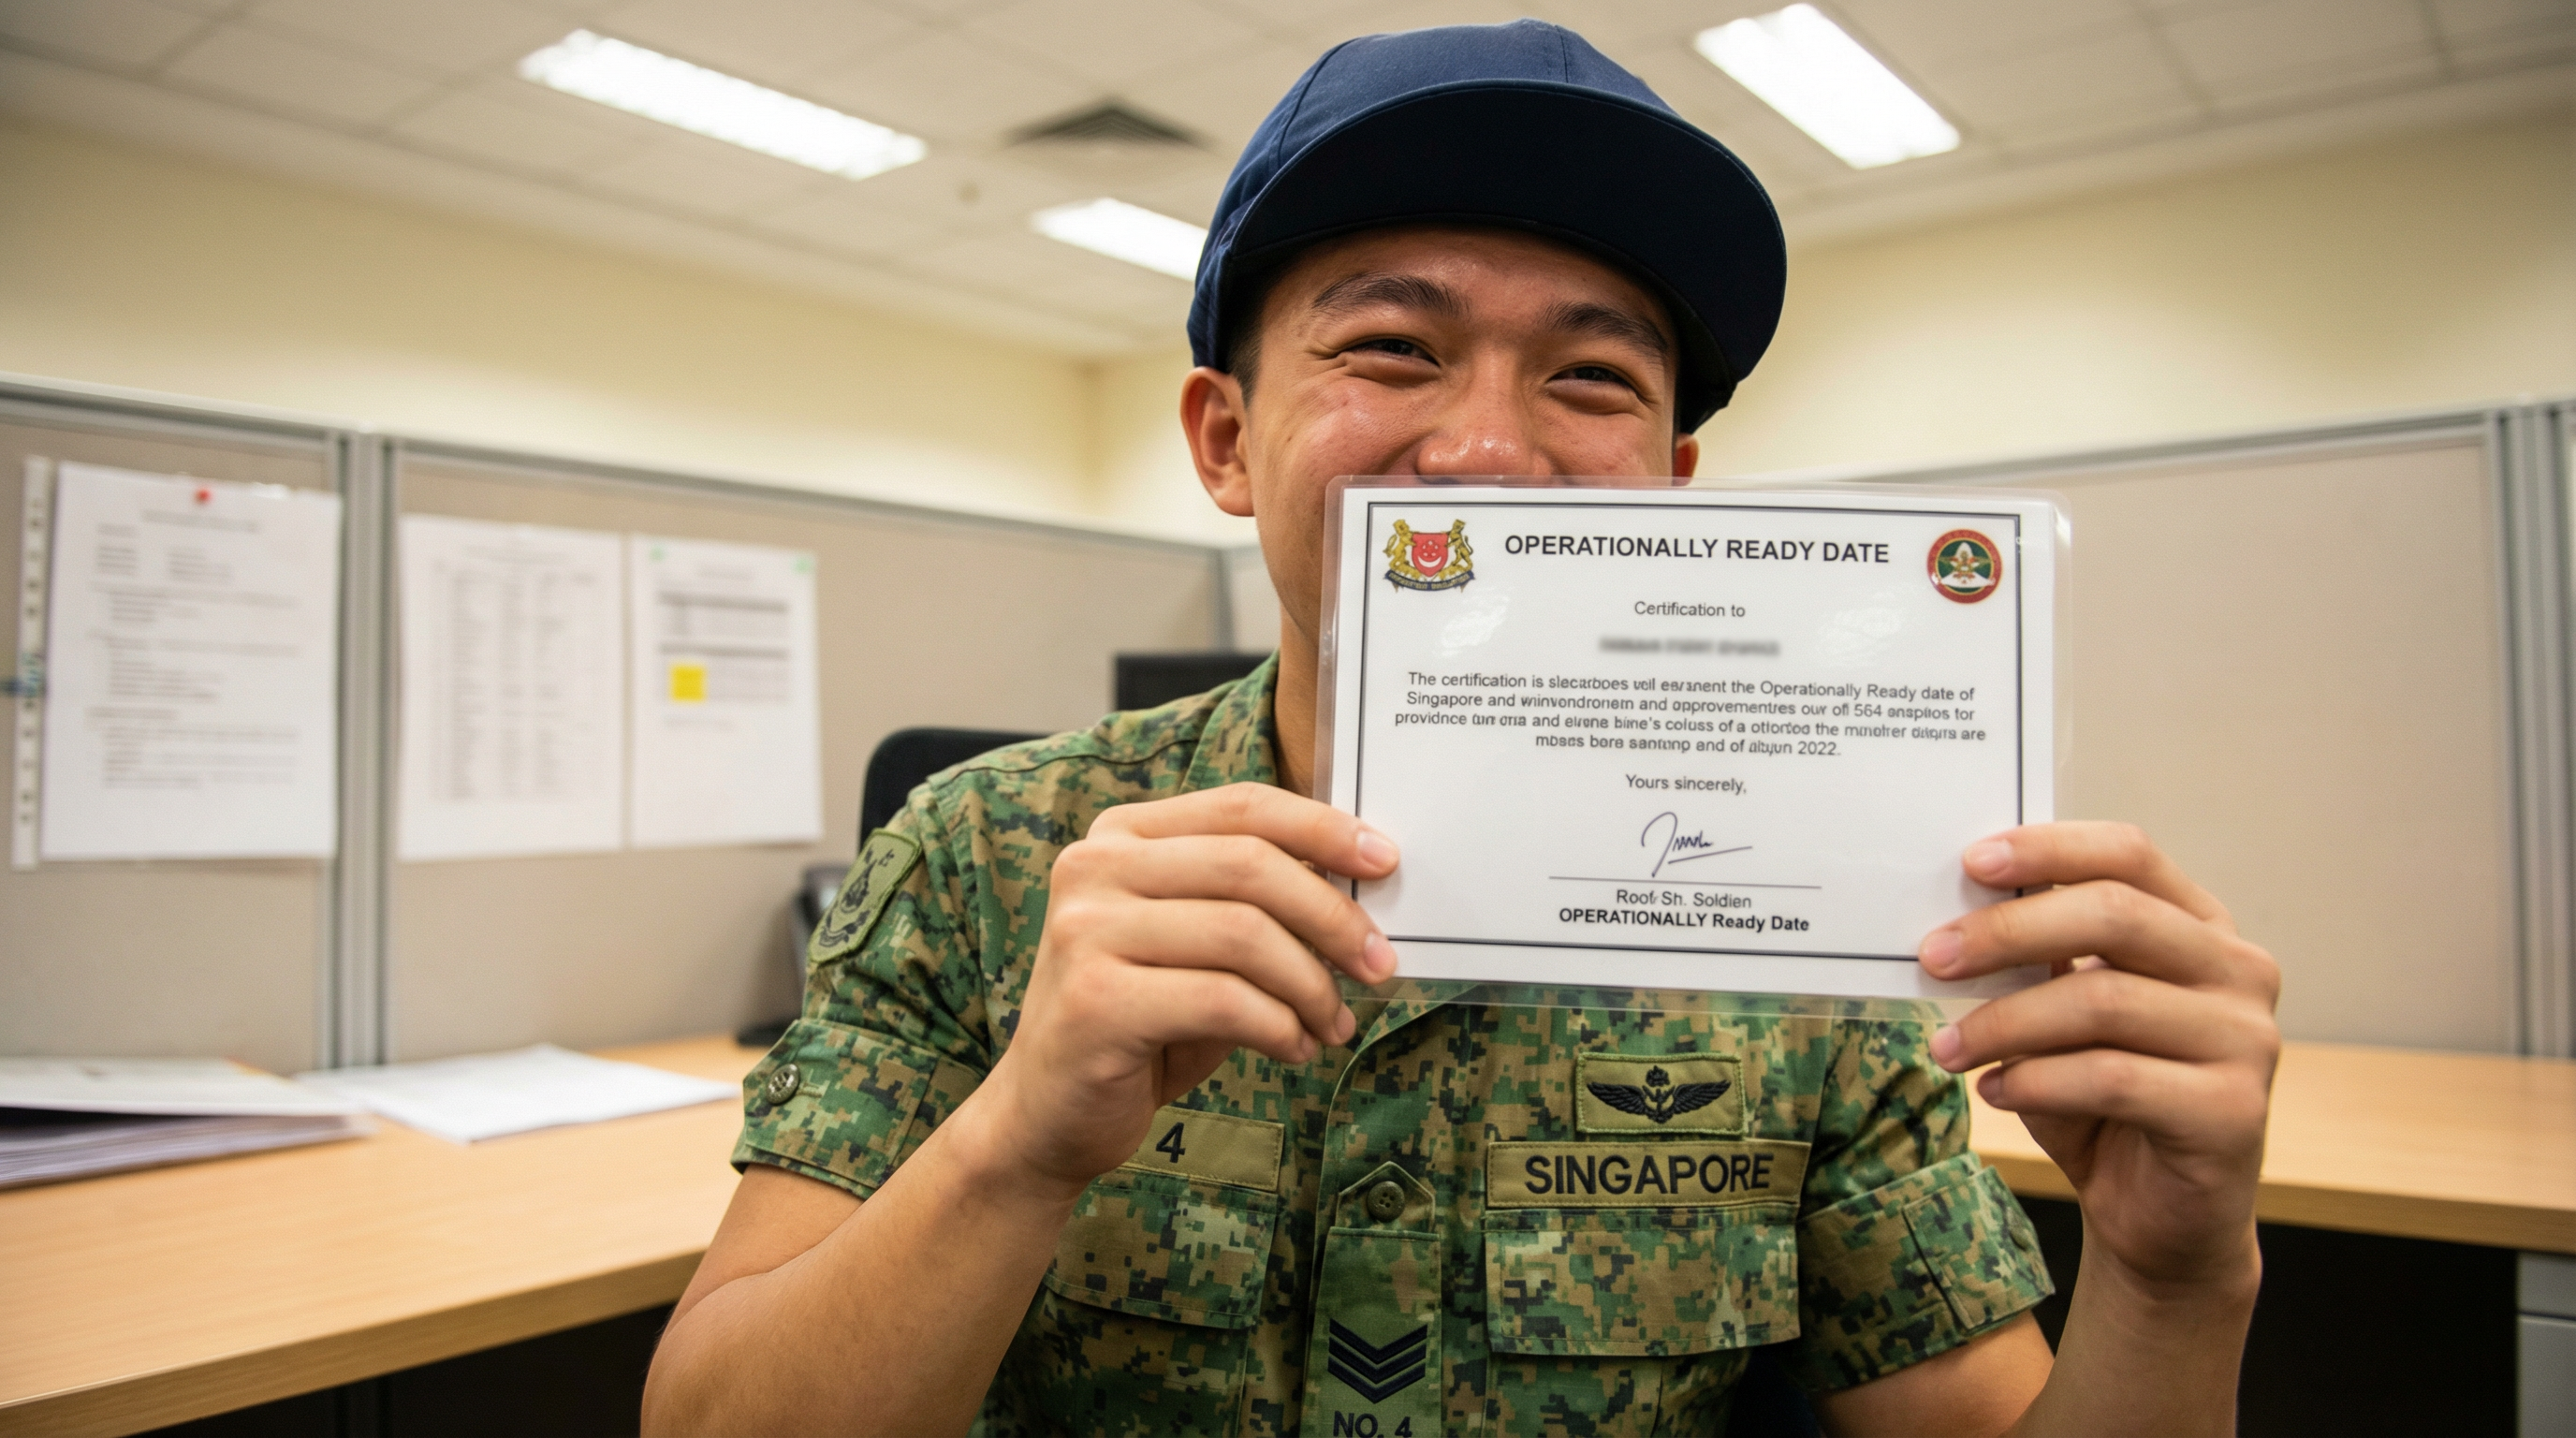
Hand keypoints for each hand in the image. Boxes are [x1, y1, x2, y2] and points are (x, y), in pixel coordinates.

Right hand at [984, 783, 1398, 1198]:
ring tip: (1334, 1024)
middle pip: (1249, 865)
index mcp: (1120, 835)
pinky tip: (1294, 1048)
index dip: (1322, 828)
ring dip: (1311, 985)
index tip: (1385, 861)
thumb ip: (1252, 903)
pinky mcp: (1093, 1001)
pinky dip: (1278, 1026)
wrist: (1050, 1114)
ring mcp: (1085, 931)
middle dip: (1332, 916)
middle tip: (1378, 964)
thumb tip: (1359, 884)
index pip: (1241, 806)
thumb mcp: (1198, 945)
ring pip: (1243, 934)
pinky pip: (1222, 1000)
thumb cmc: (1141, 1023)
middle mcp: (1093, 868)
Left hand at [1919, 822, 2279, 1291]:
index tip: (1972, 862)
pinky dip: (2038, 1081)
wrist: (2160, 1218)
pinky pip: (2113, 1078)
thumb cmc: (2105, 1101)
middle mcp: (2238, 971)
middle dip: (2008, 932)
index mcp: (2201, 926)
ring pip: (2105, 1000)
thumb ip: (2039, 960)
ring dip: (2006, 1022)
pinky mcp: (2233, 1111)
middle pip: (2114, 915)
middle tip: (1933, 957)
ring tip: (1947, 1047)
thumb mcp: (2065, 1015)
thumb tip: (1956, 916)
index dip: (2050, 848)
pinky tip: (1995, 1092)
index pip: (2129, 854)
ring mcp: (2247, 1040)